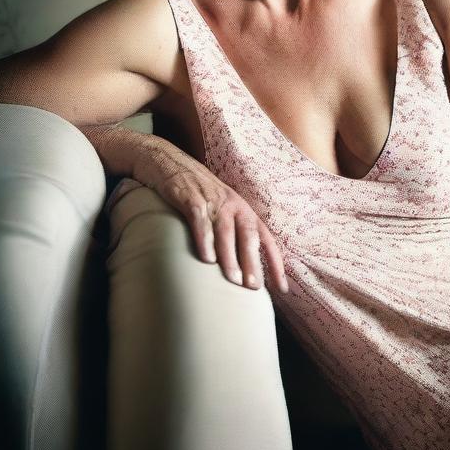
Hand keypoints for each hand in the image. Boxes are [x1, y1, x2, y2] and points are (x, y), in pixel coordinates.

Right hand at [135, 135, 288, 293]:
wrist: (167, 161)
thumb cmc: (197, 192)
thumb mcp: (220, 208)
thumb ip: (231, 232)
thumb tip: (239, 268)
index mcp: (243, 210)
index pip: (265, 239)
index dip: (275, 263)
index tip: (282, 288)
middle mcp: (233, 205)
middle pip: (249, 236)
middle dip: (253, 263)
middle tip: (254, 287)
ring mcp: (212, 201)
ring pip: (226, 231)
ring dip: (230, 256)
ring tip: (233, 280)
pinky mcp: (190, 198)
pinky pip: (200, 221)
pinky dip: (204, 240)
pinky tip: (206, 260)